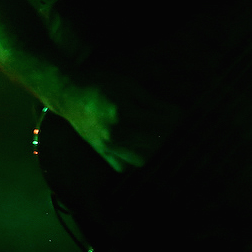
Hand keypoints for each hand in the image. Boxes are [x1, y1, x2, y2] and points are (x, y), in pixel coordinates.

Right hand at [57, 72, 180, 172]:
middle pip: (156, 144)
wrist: (69, 95)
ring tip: (159, 138)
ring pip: (143, 160)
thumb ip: (153, 102)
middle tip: (174, 127)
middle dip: (170, 135)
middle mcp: (116, 134)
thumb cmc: (100, 85)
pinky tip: (139, 148)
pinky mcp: (101, 153)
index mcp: (123, 113)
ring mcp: (108, 147)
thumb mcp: (129, 86)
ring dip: (155, 151)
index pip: (160, 123)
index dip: (176, 119)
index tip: (182, 114)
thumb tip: (178, 114)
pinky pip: (125, 167)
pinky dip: (136, 160)